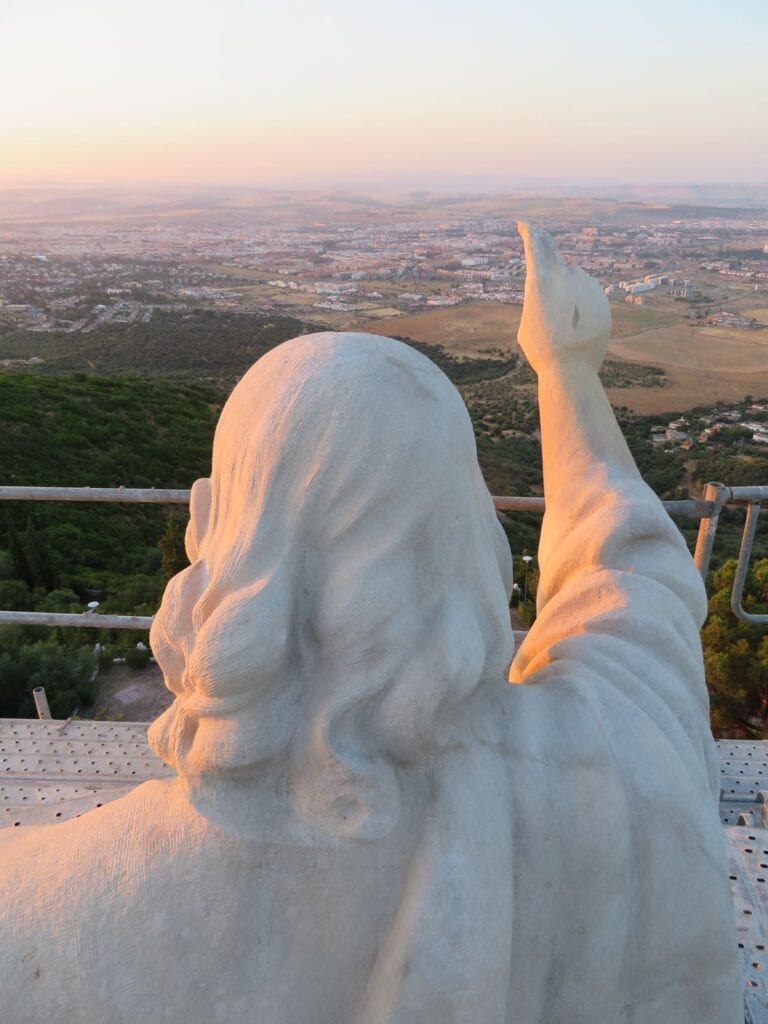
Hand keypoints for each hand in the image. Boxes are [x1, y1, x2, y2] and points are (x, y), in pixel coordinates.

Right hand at [517, 222, 610, 372]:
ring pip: (573, 276)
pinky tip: (576, 320)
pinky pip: (588, 292)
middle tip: (538, 235)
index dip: (528, 233)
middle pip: (553, 251)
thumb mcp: (529, 322)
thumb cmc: (541, 350)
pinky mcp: (601, 297)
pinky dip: (581, 300)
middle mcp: (564, 276)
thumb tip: (553, 297)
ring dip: (565, 285)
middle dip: (544, 242)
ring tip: (560, 310)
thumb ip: (538, 302)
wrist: (571, 369)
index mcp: (539, 281)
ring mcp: (586, 284)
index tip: (524, 224)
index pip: (534, 247)